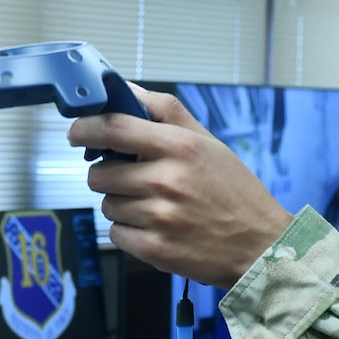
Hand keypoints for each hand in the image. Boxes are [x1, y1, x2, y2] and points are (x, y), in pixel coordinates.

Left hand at [66, 85, 292, 288]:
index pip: (114, 128)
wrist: (261, 245)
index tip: (77, 132)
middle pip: (99, 174)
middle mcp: (166, 181)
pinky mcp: (155, 250)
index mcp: (179, 148)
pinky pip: (116, 234)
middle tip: (133, 180)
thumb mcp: (207, 142)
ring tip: (155, 206)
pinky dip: (129, 232)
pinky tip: (156, 228)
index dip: (85, 128)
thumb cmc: (234, 191)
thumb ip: (165, 112)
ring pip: (108, 206)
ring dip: (122, 205)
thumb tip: (126, 89)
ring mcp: (160, 218)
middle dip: (108, 176)